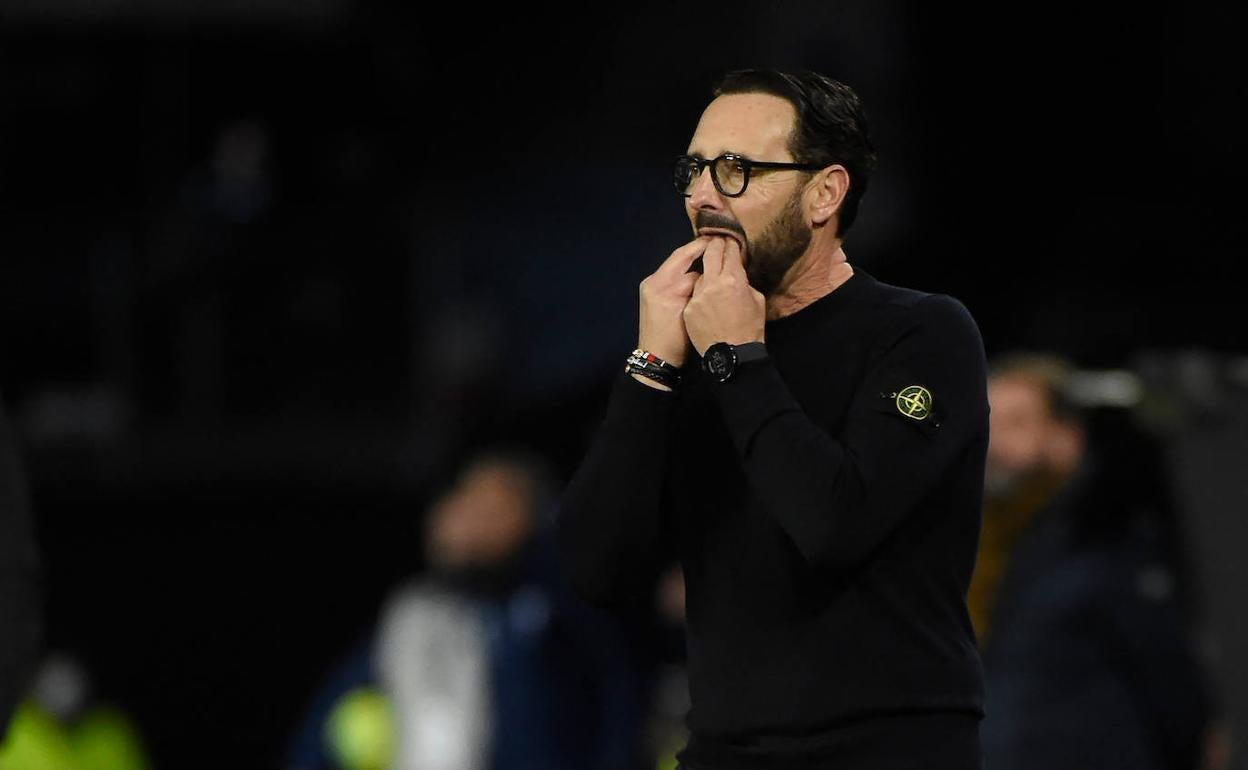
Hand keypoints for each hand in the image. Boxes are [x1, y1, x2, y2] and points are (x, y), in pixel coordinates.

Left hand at [637, 237, 708, 365]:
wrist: (655, 358)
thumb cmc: (677, 341)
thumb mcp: (691, 314)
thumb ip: (699, 291)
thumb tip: (709, 276)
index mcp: (665, 287)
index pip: (690, 264)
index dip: (707, 253)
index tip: (723, 244)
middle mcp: (654, 281)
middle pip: (680, 257)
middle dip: (698, 248)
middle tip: (716, 239)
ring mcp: (650, 286)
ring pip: (675, 265)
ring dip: (691, 259)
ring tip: (710, 251)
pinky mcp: (650, 291)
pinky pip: (670, 275)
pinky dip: (684, 270)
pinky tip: (698, 269)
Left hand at [682, 237, 764, 354]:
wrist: (732, 357)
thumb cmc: (750, 329)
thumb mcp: (757, 301)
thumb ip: (744, 283)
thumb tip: (736, 274)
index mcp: (733, 279)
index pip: (729, 252)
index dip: (730, 244)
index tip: (729, 240)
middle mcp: (712, 283)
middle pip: (710, 254)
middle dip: (714, 245)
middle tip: (716, 242)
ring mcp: (697, 296)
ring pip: (699, 275)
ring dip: (706, 273)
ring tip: (712, 276)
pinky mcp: (688, 309)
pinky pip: (693, 294)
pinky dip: (699, 293)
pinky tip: (705, 299)